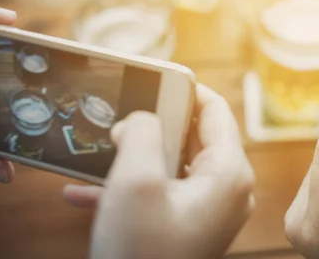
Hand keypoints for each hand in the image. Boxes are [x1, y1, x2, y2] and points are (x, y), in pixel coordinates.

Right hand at [64, 84, 254, 258]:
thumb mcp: (135, 180)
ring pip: (176, 165)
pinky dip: (134, 186)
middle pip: (197, 137)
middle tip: (125, 115)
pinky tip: (89, 189)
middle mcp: (229, 189)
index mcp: (229, 173)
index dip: (187, 89)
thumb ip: (144, 132)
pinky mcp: (192, 225)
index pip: (216, 111)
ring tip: (105, 150)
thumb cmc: (142, 253)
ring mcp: (212, 210)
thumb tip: (143, 119)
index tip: (158, 78)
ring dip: (139, 157)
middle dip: (158, 124)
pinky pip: (165, 192)